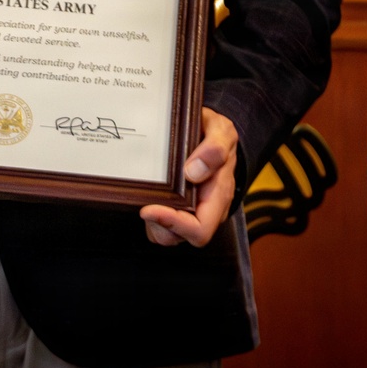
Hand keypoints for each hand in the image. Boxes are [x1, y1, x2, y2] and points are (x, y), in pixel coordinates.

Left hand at [140, 108, 238, 247]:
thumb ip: (214, 148)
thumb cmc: (217, 135)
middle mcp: (206, 209)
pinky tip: (147, 197)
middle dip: (159, 225)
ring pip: (168, 234)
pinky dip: (152, 217)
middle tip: (143, 205)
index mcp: (219, 195)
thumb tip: (194, 171)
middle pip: (180, 236)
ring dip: (153, 223)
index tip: (149, 209)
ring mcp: (192, 210)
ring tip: (144, 200)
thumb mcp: (222, 131)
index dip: (175, 224)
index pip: (200, 228)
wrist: (214, 134)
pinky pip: (162, 224)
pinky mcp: (179, 207)